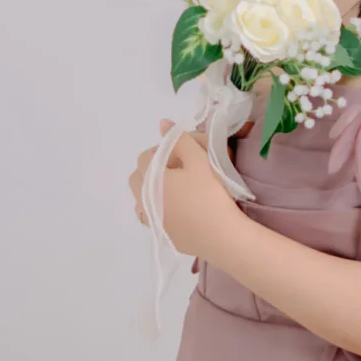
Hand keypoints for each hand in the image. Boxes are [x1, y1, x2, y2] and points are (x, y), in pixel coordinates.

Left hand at [128, 123, 240, 259]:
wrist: (222, 236)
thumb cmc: (210, 194)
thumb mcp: (199, 160)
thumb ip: (179, 140)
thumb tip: (163, 123)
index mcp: (149, 179)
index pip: (145, 157)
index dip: (162, 151)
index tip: (181, 154)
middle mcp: (142, 200)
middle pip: (138, 178)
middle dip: (153, 170)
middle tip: (179, 170)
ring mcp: (150, 220)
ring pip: (142, 198)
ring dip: (153, 190)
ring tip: (179, 190)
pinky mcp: (161, 235)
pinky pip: (152, 216)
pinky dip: (159, 208)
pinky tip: (179, 209)